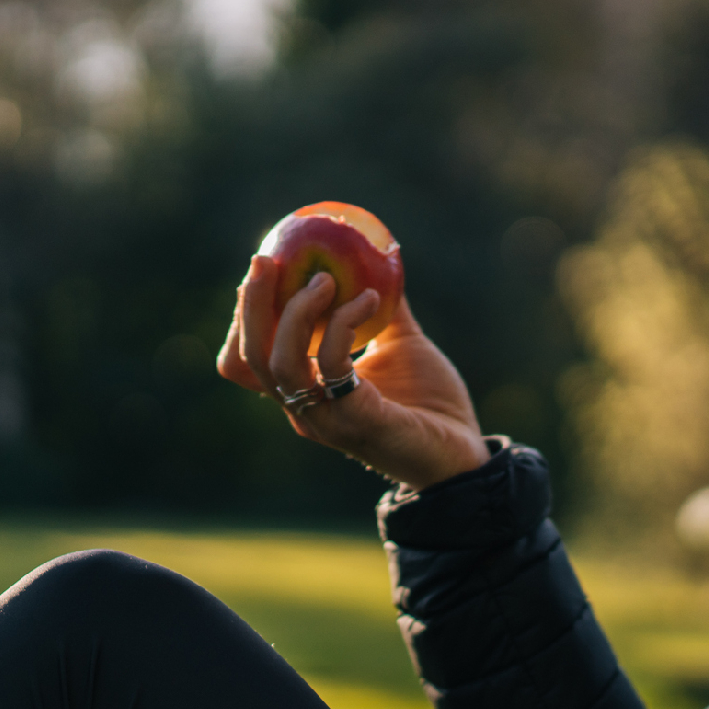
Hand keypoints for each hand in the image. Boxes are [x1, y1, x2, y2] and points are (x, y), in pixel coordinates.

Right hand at [216, 255, 490, 488]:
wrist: (464, 451)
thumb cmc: (430, 402)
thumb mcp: (401, 344)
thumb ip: (384, 308)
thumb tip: (378, 257)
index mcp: (305, 393)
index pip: (248, 359)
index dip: (244, 316)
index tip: (262, 270)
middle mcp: (305, 411)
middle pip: (250, 359)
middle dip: (251, 305)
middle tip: (265, 261)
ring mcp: (327, 420)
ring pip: (280, 364)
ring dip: (296, 312)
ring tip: (325, 279)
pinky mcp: (357, 421)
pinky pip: (332, 366)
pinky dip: (343, 323)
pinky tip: (370, 299)